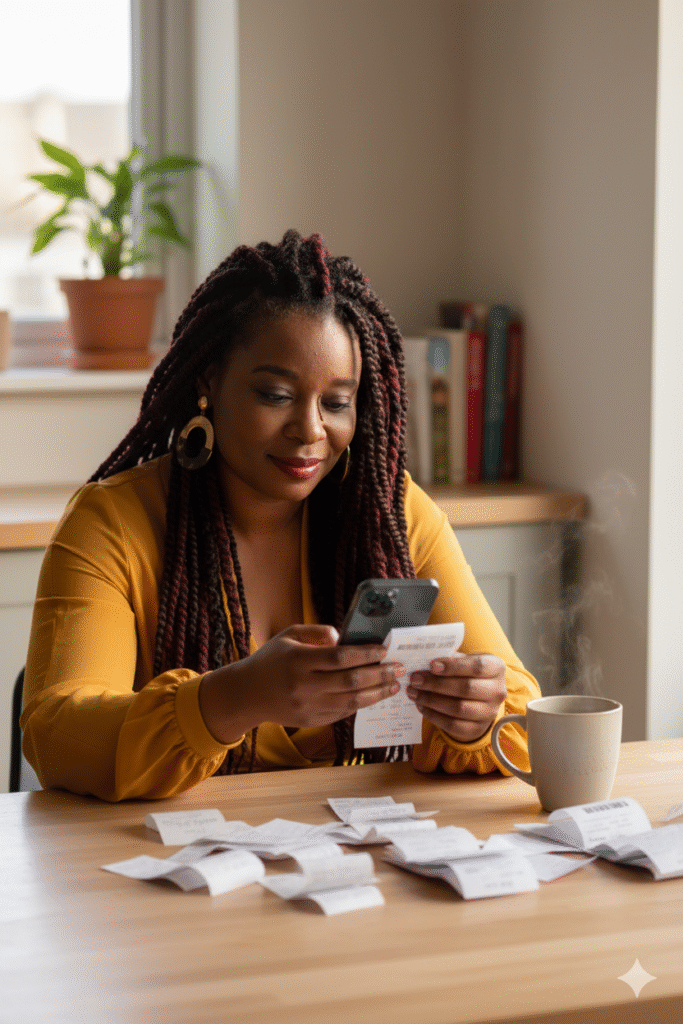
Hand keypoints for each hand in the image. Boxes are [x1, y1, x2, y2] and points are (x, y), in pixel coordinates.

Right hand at [199, 624, 404, 743]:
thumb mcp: (289, 635)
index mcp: (298, 661)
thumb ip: (317, 632)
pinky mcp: (312, 721)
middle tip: (399, 668)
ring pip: (352, 702)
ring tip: (394, 685)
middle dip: (379, 674)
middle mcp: (304, 686)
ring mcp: (308, 707)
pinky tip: (375, 695)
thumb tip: (344, 639)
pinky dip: (361, 704)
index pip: (339, 658)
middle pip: (350, 682)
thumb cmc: (271, 659)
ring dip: (377, 693)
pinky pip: (343, 713)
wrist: (248, 694)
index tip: (384, 650)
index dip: (365, 654)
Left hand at [406, 653, 506, 742]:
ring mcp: (489, 713)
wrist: (481, 698)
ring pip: (458, 708)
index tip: (431, 665)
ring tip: (414, 693)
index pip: (477, 667)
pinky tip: (421, 706)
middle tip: (415, 680)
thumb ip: (449, 659)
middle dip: (436, 684)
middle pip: (466, 688)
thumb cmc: (469, 674)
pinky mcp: (477, 729)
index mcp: (496, 668)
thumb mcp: (465, 661)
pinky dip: (434, 716)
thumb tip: (424, 659)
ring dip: (432, 700)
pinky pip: (453, 725)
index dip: (453, 666)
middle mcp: (497, 691)